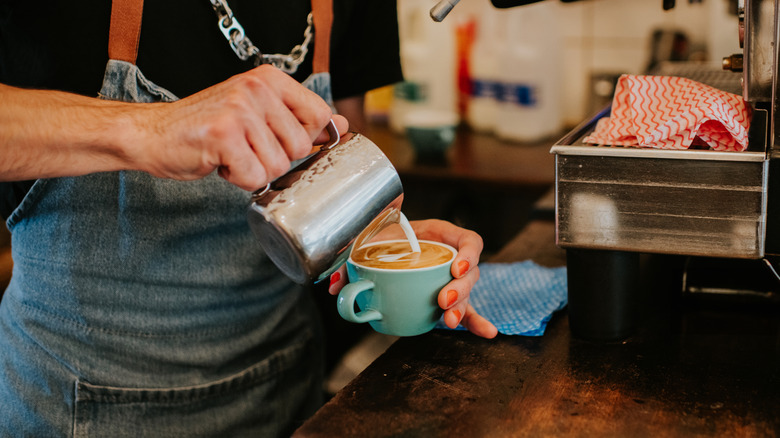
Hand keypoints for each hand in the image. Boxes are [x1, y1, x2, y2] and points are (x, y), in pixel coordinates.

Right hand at [132, 65, 348, 190]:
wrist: (152, 134)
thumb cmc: (206, 127)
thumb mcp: (257, 113)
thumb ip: (298, 118)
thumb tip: (340, 125)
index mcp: (269, 79)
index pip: (319, 115)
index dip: (306, 139)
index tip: (279, 141)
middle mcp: (257, 89)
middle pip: (300, 147)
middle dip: (274, 158)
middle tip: (246, 148)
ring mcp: (240, 110)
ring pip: (278, 166)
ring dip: (254, 170)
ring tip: (231, 154)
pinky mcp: (224, 135)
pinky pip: (255, 177)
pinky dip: (238, 179)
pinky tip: (220, 162)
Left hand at [329, 219, 497, 338]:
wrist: (375, 245)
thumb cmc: (378, 237)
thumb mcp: (367, 240)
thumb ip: (351, 259)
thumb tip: (337, 284)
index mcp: (439, 234)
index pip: (468, 239)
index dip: (469, 253)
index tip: (456, 267)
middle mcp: (449, 255)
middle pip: (470, 271)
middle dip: (460, 288)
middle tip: (442, 300)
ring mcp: (449, 278)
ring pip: (466, 292)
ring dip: (462, 308)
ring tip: (449, 320)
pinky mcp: (445, 297)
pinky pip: (465, 309)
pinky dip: (475, 322)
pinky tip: (487, 333)